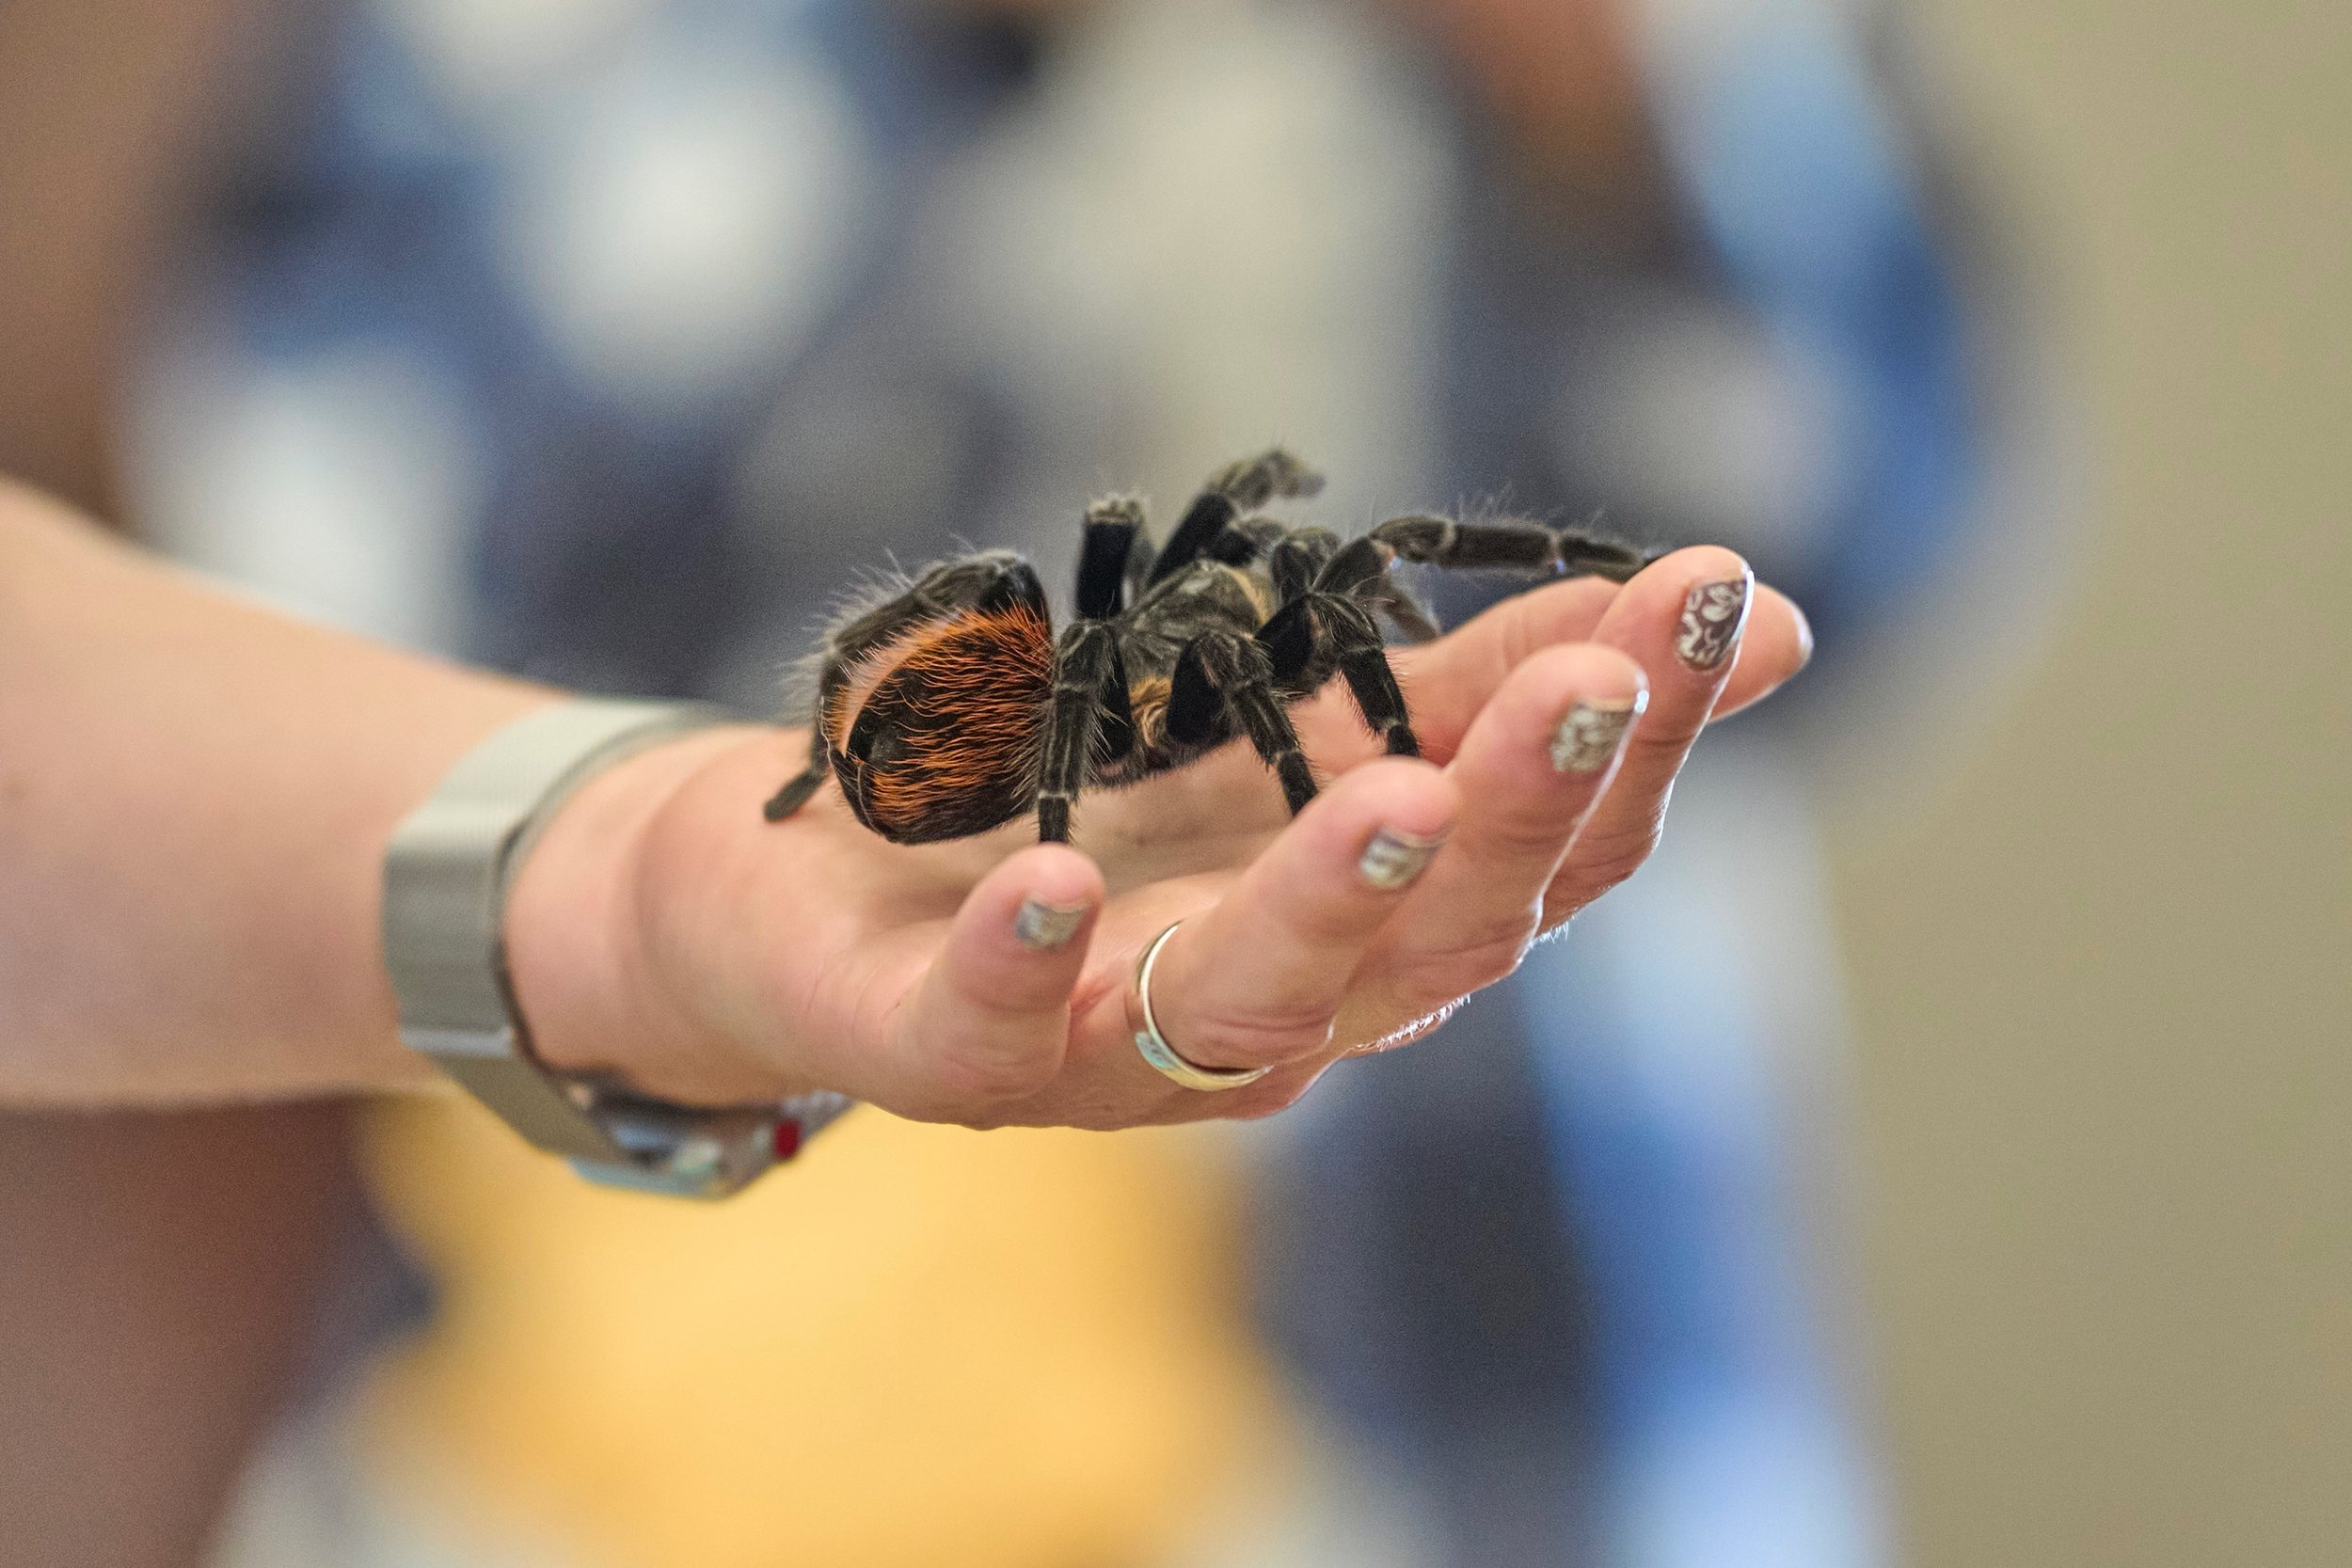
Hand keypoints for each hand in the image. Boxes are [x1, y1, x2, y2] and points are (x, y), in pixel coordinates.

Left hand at [506, 547, 1808, 1128]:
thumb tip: (1742, 603)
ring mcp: (1102, 1047)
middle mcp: (1267, 1013)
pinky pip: (983, 1033)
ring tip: (1394, 797)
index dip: (1643, 743)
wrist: (807, 885)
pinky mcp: (936, 1045)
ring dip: (1325, 905)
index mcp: (1364, 927)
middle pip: (1424, 944)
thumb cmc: (1074, 805)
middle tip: (1600, 685)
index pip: (1538, 858)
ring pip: (1244, 1009)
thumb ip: (1478, 677)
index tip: (1726, 602)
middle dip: (1517, 813)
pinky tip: (1058, 888)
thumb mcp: (1281, 721)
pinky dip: (1023, 966)